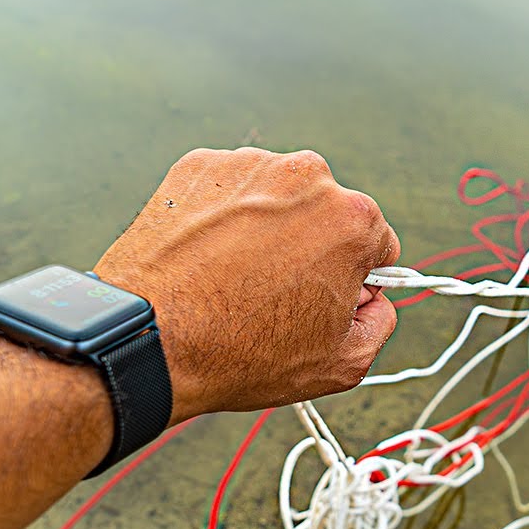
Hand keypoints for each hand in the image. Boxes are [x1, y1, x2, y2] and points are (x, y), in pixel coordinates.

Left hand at [94, 147, 399, 421]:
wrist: (148, 338)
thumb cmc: (241, 352)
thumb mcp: (341, 363)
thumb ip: (380, 323)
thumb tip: (374, 301)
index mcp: (353, 219)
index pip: (377, 242)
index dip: (355, 278)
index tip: (323, 297)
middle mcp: (306, 176)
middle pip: (326, 213)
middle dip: (311, 247)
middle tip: (274, 293)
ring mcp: (248, 164)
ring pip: (275, 197)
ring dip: (266, 229)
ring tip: (233, 278)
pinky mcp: (199, 166)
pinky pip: (228, 190)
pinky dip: (222, 217)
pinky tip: (207, 258)